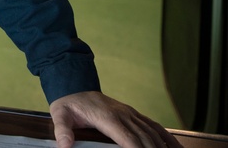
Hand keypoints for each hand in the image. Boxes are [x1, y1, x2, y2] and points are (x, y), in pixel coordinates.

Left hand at [49, 91, 182, 147]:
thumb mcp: (60, 115)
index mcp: (108, 118)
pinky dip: (167, 137)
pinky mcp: (133, 114)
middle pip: (145, 139)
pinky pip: (154, 125)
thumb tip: (64, 145)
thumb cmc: (69, 103)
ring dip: (162, 147)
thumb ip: (62, 130)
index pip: (129, 140)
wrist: (74, 85)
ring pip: (152, 133)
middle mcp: (123, 115)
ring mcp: (130, 113)